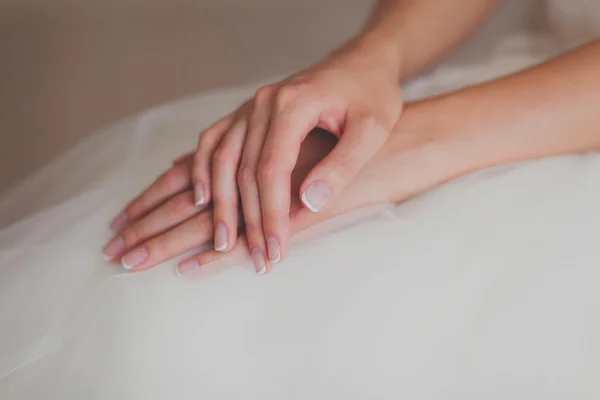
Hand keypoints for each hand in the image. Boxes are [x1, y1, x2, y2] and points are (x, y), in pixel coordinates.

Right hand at [103, 101, 463, 274]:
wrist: (361, 62)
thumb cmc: (372, 94)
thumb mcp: (372, 129)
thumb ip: (341, 166)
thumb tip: (307, 205)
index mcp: (293, 105)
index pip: (271, 170)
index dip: (271, 215)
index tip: (275, 251)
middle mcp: (262, 104)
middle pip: (242, 170)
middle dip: (247, 220)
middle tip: (256, 260)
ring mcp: (250, 107)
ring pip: (219, 158)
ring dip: (219, 203)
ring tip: (221, 243)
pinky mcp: (247, 114)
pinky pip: (213, 142)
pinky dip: (201, 170)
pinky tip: (199, 198)